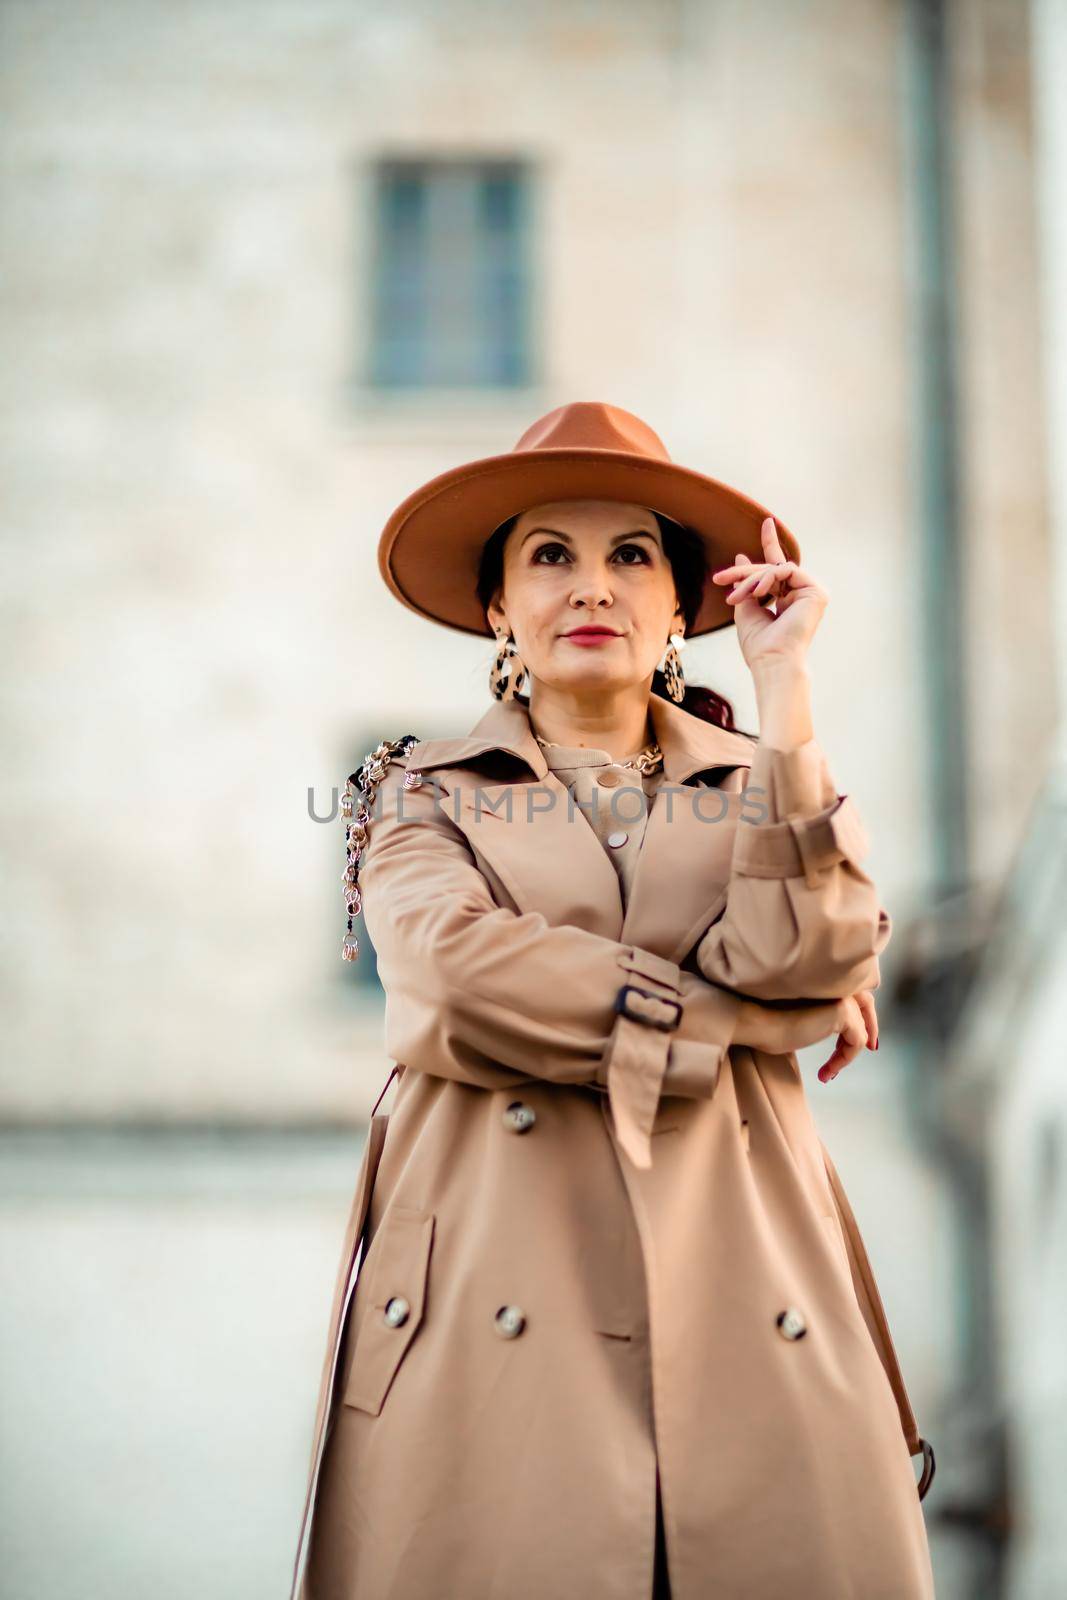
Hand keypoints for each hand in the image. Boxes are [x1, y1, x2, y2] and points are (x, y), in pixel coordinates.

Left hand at [710, 516, 828, 674]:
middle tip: (721, 579)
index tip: (767, 522)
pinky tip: (758, 592)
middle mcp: (802, 594)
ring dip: (751, 580)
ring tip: (737, 597)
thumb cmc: (758, 644)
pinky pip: (787, 570)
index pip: (778, 568)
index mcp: (788, 599)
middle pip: (771, 567)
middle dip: (744, 572)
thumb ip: (746, 583)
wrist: (772, 661)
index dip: (771, 543)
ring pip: (776, 568)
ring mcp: (811, 593)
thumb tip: (741, 557)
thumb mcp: (744, 607)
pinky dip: (768, 578)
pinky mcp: (817, 592)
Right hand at [730, 990, 878, 1081]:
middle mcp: (837, 983)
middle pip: (866, 1003)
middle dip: (870, 1027)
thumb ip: (823, 1015)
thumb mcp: (802, 1017)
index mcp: (826, 980)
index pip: (854, 993)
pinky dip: (844, 1059)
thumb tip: (844, 1032)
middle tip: (872, 1048)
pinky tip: (826, 1071)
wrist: (758, 1022)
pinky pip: (857, 1042)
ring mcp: (842, 995)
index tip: (866, 1039)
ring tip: (829, 1070)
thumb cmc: (769, 1023)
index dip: (863, 1015)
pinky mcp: (843, 1011)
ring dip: (849, 1052)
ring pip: (861, 1028)